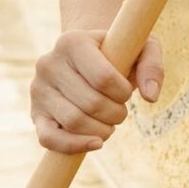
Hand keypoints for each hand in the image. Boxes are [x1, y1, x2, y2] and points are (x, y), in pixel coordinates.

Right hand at [30, 28, 163, 153]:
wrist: (89, 58)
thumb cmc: (119, 54)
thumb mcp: (141, 47)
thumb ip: (152, 65)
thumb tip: (151, 97)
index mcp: (72, 41)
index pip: (103, 78)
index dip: (122, 93)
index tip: (127, 92)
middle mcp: (49, 62)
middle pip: (91, 103)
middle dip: (116, 114)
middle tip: (121, 111)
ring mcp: (39, 89)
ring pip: (74, 122)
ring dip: (102, 130)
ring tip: (110, 124)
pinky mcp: (36, 114)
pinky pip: (49, 139)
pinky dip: (74, 146)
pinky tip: (96, 143)